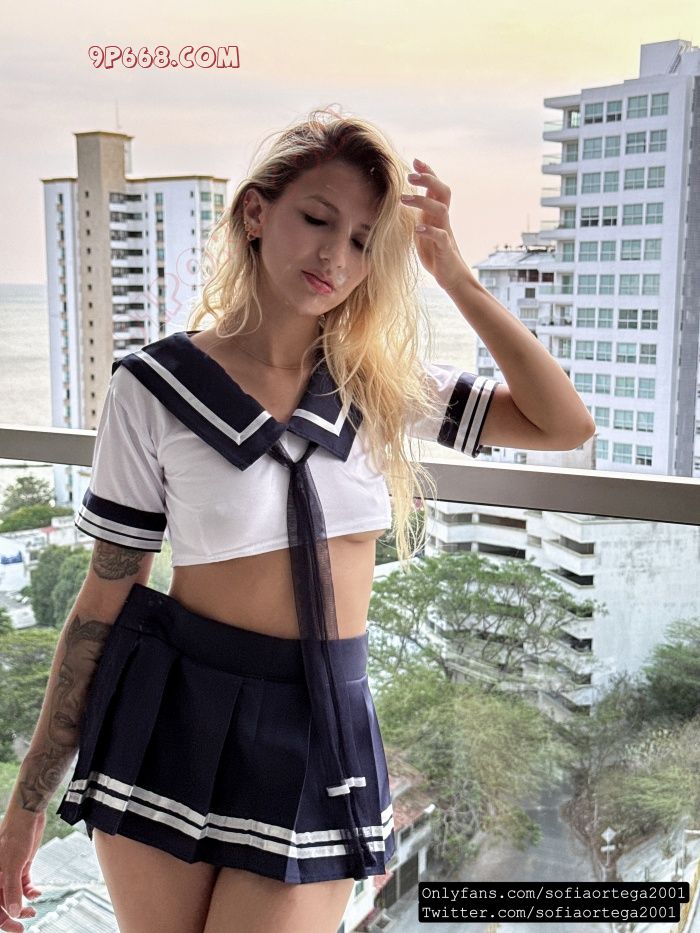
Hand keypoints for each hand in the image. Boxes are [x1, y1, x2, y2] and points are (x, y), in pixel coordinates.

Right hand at [0, 809, 44, 930]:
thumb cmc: (15, 835)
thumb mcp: (12, 865)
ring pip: (13, 896)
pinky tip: (37, 893)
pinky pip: (22, 885)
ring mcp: (9, 872)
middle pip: (1, 904)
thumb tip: (12, 912)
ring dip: (22, 905)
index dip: (3, 921)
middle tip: (26, 922)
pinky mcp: (20, 866)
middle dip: (13, 916)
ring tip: (33, 909)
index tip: (17, 929)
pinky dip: (29, 892)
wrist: (28, 815)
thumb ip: (11, 890)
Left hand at [400, 158, 469, 291]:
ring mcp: (446, 233)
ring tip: (403, 199)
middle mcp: (443, 221)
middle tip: (409, 176)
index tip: (416, 161)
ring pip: (441, 210)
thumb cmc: (435, 255)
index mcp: (436, 215)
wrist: (452, 278)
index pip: (436, 188)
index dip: (428, 173)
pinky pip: (441, 236)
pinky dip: (429, 231)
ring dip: (422, 201)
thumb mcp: (422, 231)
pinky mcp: (445, 249)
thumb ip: (417, 216)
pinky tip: (417, 229)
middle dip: (429, 179)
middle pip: (443, 191)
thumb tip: (401, 202)